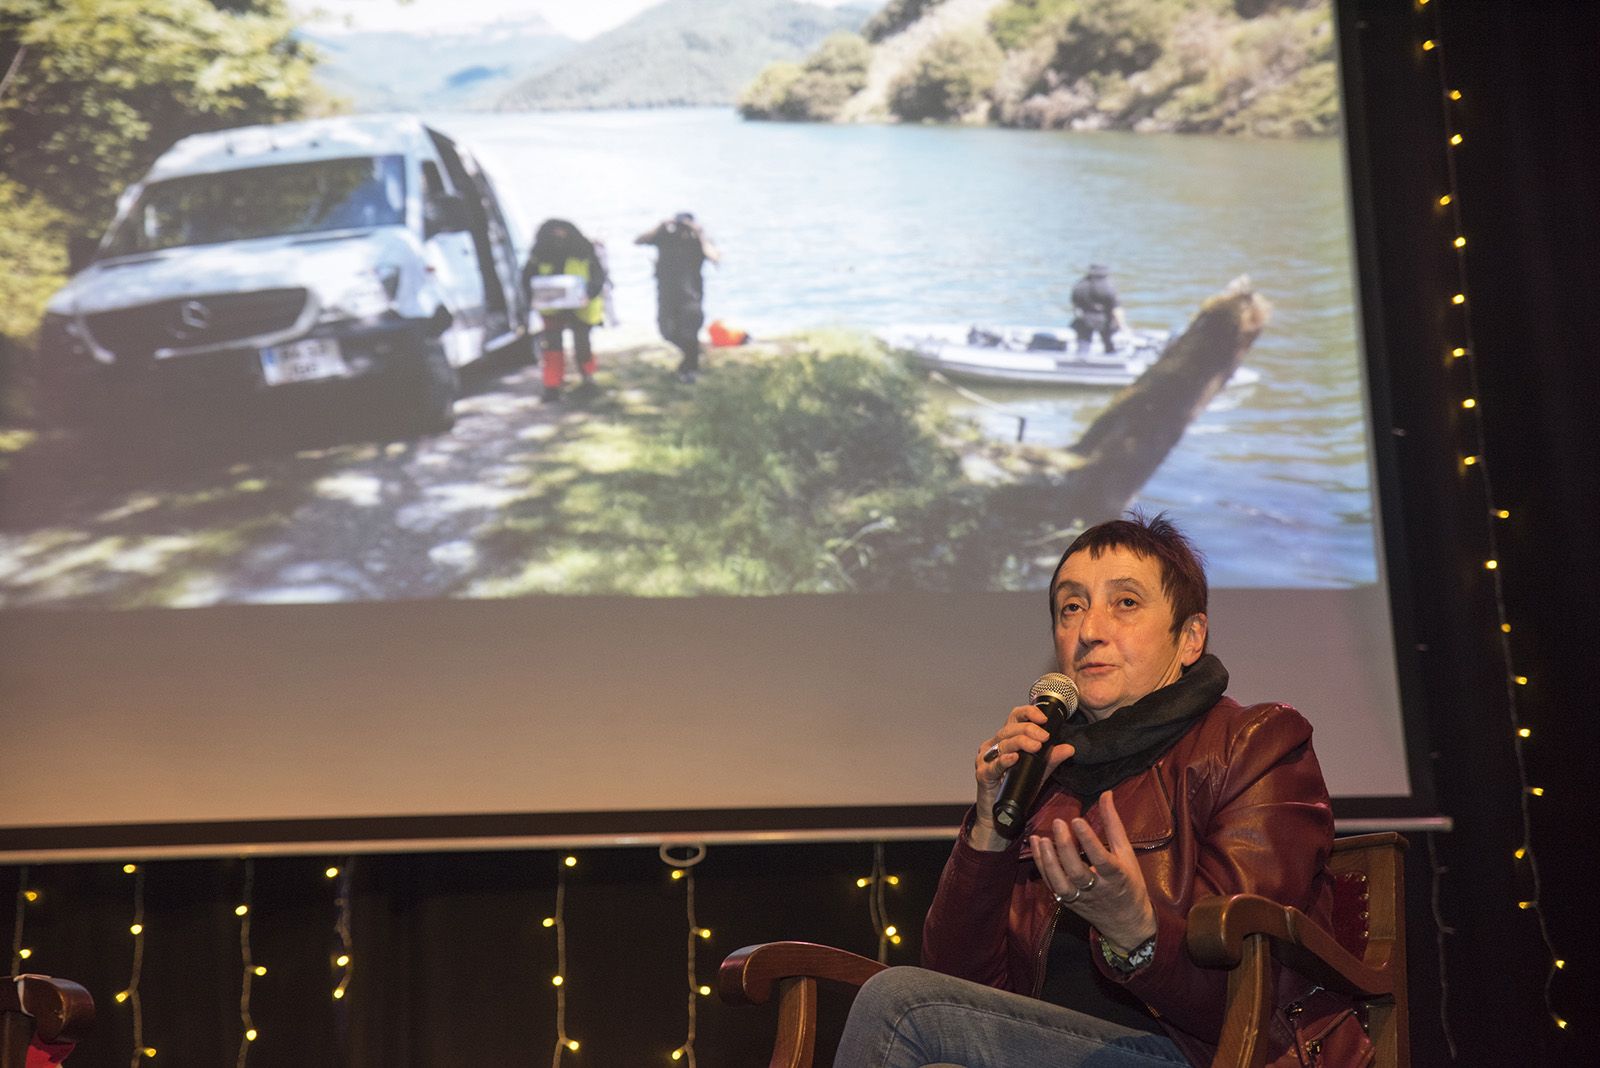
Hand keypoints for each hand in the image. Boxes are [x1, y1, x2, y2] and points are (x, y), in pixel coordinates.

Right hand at [968, 705, 1074, 850]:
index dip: (1028, 713)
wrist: (1000, 816)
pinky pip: (993, 766)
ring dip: (1020, 742)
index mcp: (1005, 740)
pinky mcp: (982, 775)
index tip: (1043, 718)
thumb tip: (1069, 748)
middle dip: (1028, 730)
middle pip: (1009, 729)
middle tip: (1044, 737)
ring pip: (1002, 744)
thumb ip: (1051, 759)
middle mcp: (993, 746)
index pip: (1014, 718)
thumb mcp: (1038, 771)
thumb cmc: (1015, 789)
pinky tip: (1014, 758)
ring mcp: (985, 760)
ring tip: (1036, 746)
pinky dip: (1004, 761)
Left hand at [1028, 792, 1155, 952]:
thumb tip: (1106, 794)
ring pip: (1062, 884)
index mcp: (1117, 876)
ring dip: (1048, 861)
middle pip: (1078, 872)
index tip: (1077, 819)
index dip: (1089, 840)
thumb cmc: (1129, 882)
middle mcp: (1098, 889)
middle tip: (1058, 823)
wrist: (1128, 922)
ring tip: (1041, 839)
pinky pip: (1052, 886)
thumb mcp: (1126, 853)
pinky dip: (1042, 867)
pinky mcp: (1069, 903)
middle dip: (1065, 847)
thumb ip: (1114, 824)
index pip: (1101, 859)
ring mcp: (1082, 898)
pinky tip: (1036, 846)